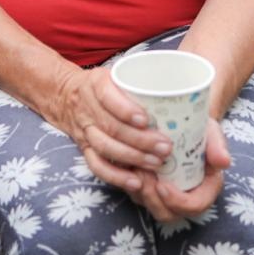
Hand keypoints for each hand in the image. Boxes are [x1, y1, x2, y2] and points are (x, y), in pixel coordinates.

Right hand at [52, 65, 172, 192]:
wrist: (67, 94)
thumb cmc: (108, 86)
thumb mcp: (120, 73)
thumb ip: (147, 83)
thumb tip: (186, 92)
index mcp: (96, 83)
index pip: (107, 95)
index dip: (125, 109)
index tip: (146, 119)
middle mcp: (87, 106)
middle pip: (110, 126)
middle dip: (139, 139)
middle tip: (166, 147)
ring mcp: (84, 129)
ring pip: (105, 146)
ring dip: (132, 157)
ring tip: (157, 163)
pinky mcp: (84, 148)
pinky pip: (96, 165)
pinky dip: (115, 175)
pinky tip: (136, 181)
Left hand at [130, 119, 230, 222]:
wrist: (180, 120)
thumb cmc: (199, 128)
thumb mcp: (211, 133)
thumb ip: (217, 146)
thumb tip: (223, 162)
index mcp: (204, 188)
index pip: (194, 206)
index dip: (178, 202)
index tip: (163, 185)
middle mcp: (184, 195)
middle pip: (167, 214)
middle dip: (153, 199)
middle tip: (143, 175)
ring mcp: (163, 193)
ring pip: (148, 205)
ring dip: (138, 190)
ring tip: (134, 167)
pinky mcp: (146, 185)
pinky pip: (134, 193)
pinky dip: (128, 183)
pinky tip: (126, 164)